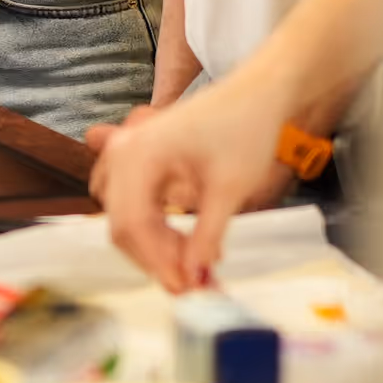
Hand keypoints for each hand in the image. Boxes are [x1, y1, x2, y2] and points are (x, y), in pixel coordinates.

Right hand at [90, 78, 294, 293]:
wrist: (260, 92)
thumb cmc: (246, 127)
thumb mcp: (229, 189)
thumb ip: (206, 238)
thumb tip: (195, 280)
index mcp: (138, 155)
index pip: (133, 224)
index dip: (158, 264)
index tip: (185, 290)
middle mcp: (123, 152)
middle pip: (122, 224)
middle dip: (155, 259)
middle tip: (191, 285)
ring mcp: (128, 153)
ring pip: (124, 216)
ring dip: (153, 246)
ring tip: (192, 263)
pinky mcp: (140, 157)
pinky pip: (133, 202)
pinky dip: (154, 227)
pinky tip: (183, 240)